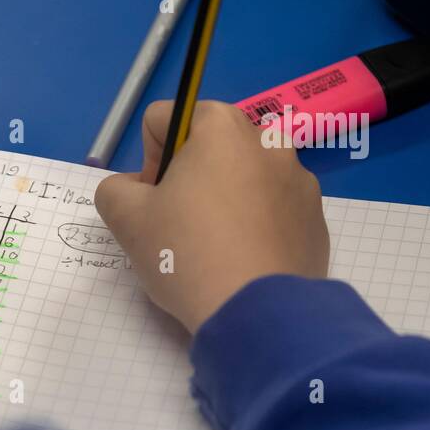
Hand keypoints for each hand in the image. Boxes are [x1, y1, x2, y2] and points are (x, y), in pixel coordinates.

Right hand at [94, 100, 329, 333]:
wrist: (258, 312)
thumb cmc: (186, 253)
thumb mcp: (125, 219)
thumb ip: (115, 189)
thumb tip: (134, 190)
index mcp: (221, 127)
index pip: (164, 118)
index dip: (147, 160)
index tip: (154, 200)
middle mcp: (268, 141)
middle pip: (209, 147)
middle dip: (188, 177)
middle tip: (178, 225)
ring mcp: (300, 180)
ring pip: (243, 179)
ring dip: (223, 200)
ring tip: (213, 250)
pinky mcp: (315, 219)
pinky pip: (273, 210)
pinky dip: (254, 227)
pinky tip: (242, 263)